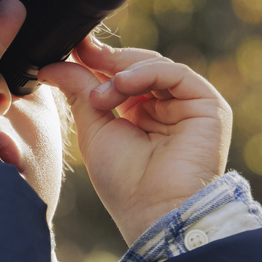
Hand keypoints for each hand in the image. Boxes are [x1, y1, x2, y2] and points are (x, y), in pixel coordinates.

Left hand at [39, 39, 231, 244]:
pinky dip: (146, 72)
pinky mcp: (208, 105)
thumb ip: (79, 92)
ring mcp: (188, 105)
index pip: (121, 76)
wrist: (155, 212)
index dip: (97, 61)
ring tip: (99, 96)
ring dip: (122, 72)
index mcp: (141, 115)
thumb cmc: (125, 184)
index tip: (71, 48)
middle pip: (138, 67)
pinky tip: (121, 84)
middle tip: (80, 53)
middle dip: (107, 60)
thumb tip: (53, 64)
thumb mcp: (94, 130)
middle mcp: (166, 107)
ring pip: (156, 66)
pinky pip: (176, 74)